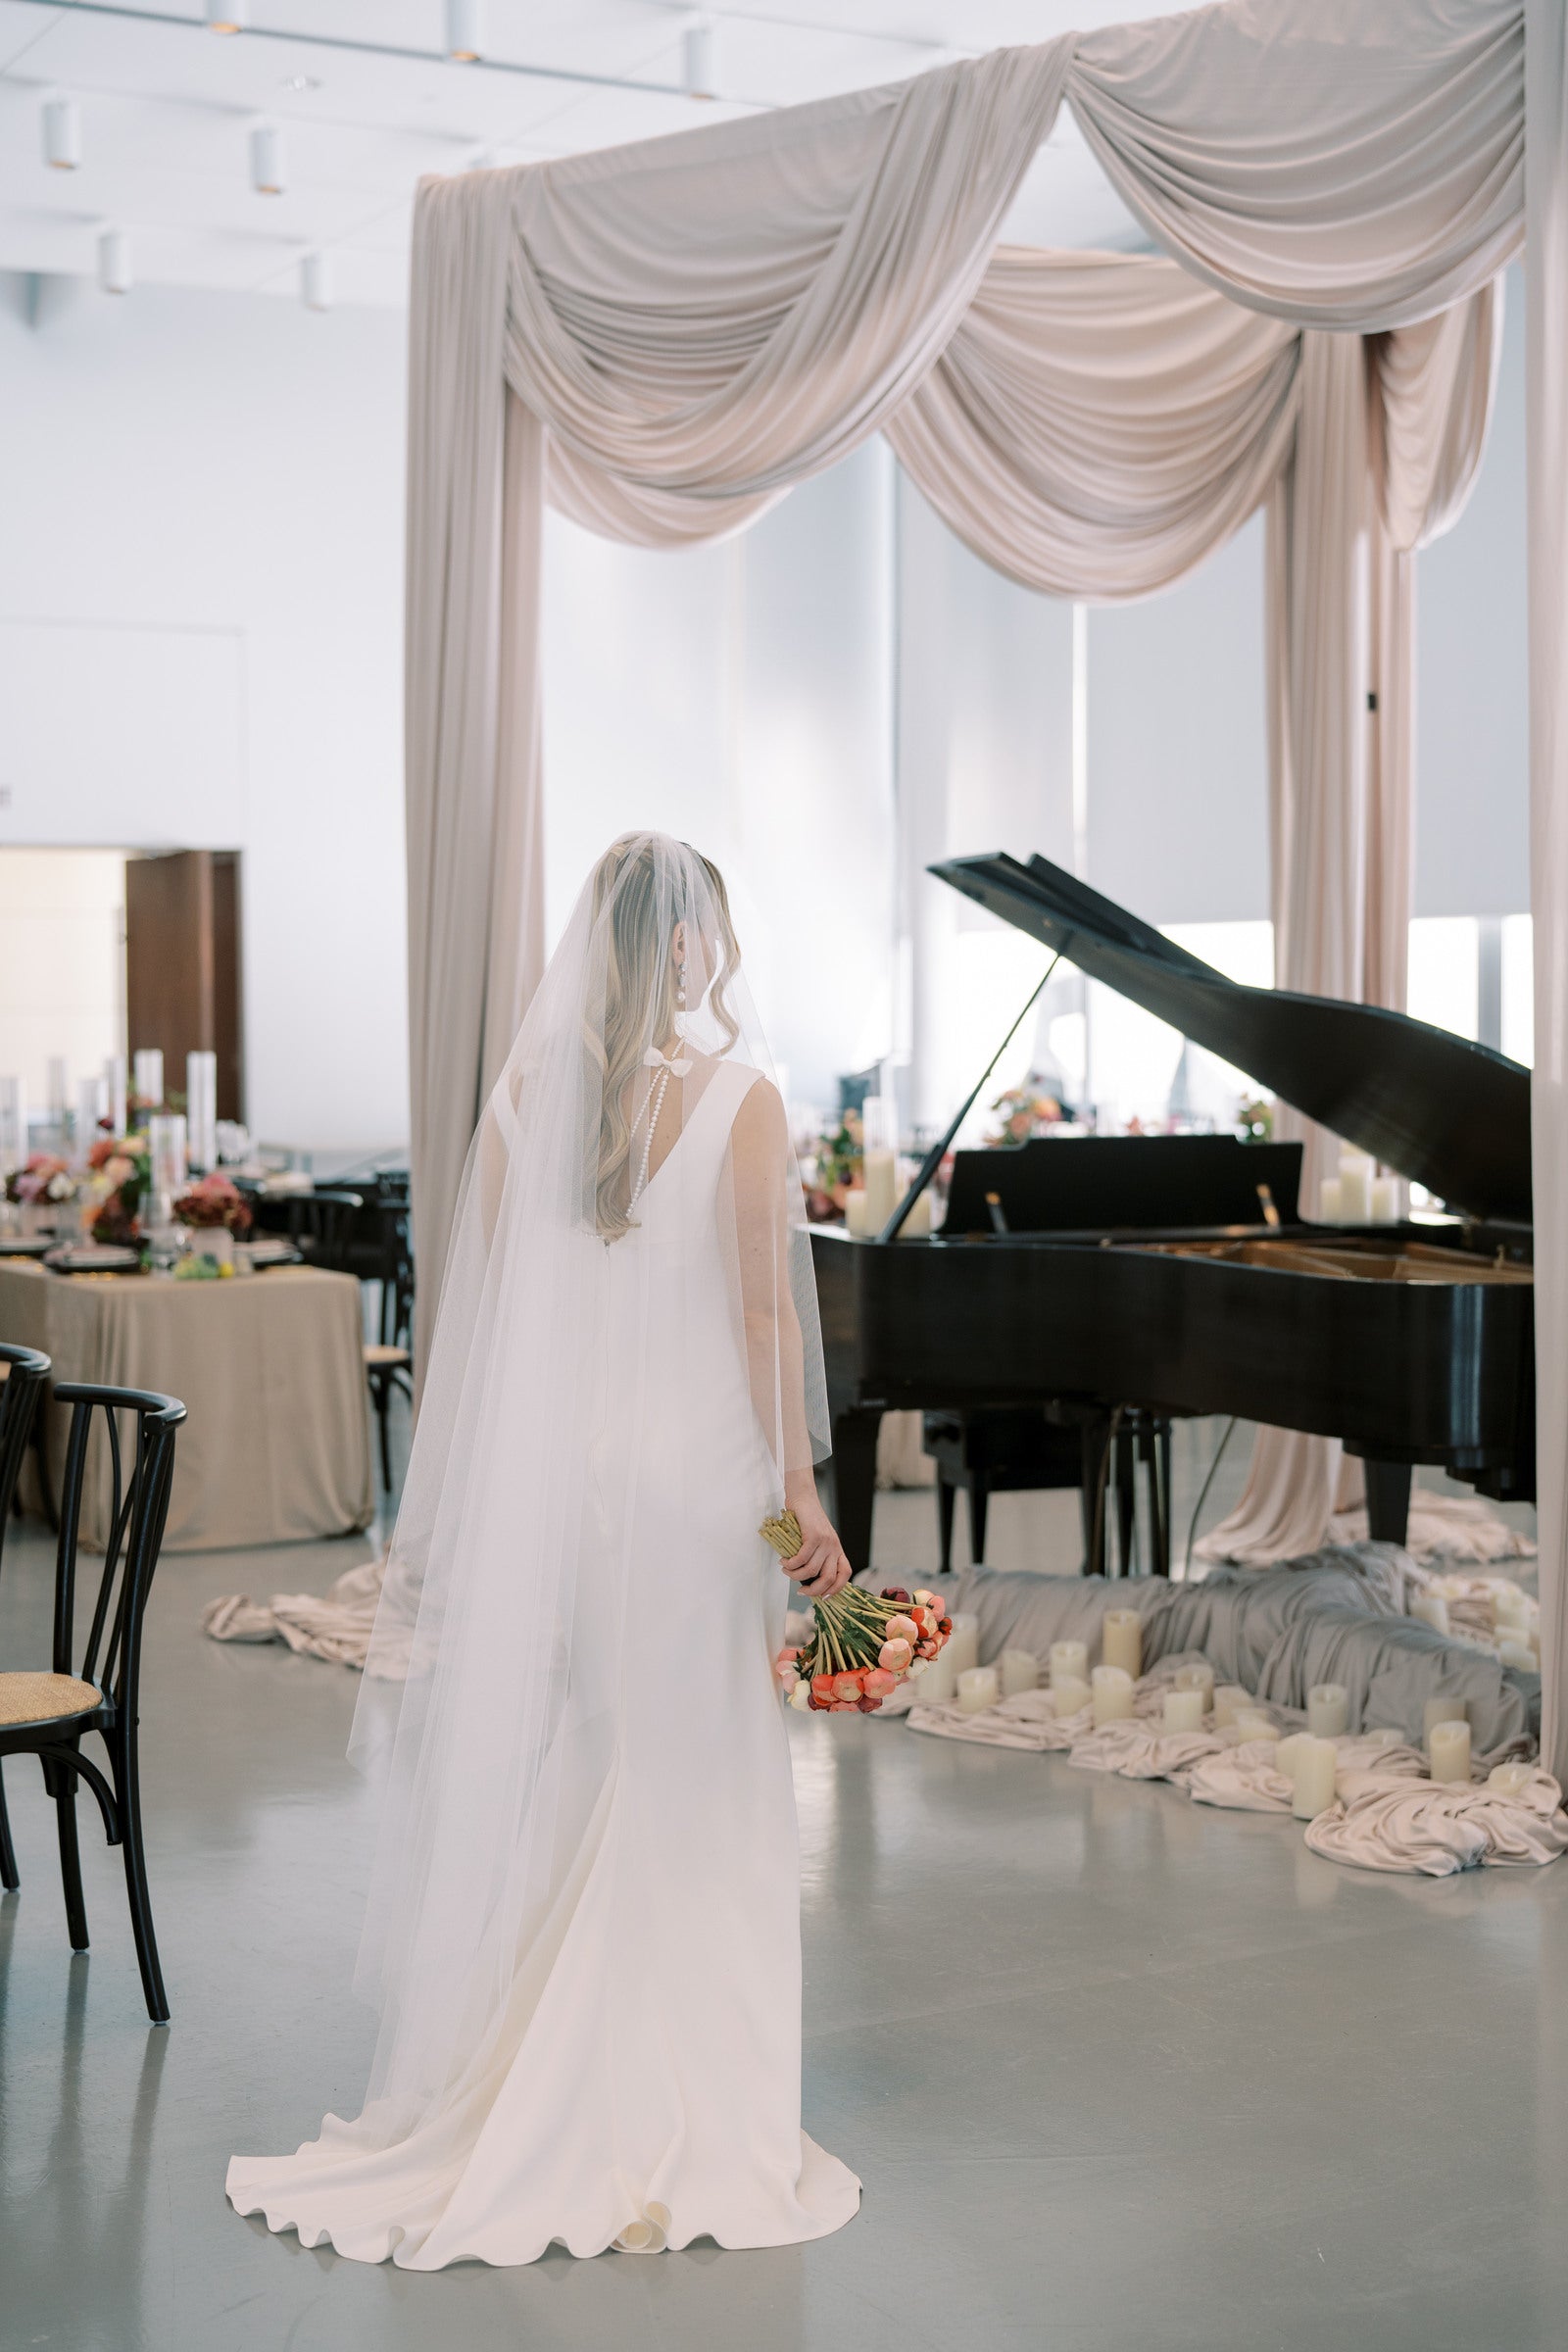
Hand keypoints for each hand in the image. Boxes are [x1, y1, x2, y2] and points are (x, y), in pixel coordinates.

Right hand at [779, 1485, 850, 1600]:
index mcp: (837, 1550)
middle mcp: (834, 1547)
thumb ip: (816, 1557)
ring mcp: (825, 1541)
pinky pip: (801, 1558)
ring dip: (795, 1575)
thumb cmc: (806, 1520)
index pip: (845, 1575)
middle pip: (829, 1579)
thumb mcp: (816, 1541)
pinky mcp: (814, 1535)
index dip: (835, 1590)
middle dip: (813, 1591)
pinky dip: (790, 1564)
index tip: (822, 1597)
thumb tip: (806, 1580)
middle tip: (800, 1591)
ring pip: (811, 1570)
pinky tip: (784, 1561)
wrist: (802, 1497)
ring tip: (786, 1570)